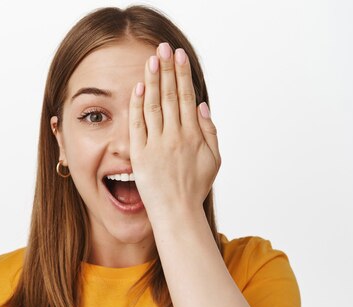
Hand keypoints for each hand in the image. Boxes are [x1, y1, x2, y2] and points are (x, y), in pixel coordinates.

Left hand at [129, 42, 220, 219]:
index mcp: (195, 136)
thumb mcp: (214, 160)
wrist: (177, 213)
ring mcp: (157, 145)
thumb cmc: (195, 189)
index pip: (186, 97)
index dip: (182, 75)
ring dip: (152, 80)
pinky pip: (138, 125)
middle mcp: (176, 137)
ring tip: (152, 59)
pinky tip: (138, 88)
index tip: (179, 57)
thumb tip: (202, 105)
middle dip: (167, 69)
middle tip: (164, 48)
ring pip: (154, 105)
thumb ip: (210, 131)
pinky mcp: (141, 155)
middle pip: (170, 96)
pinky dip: (138, 106)